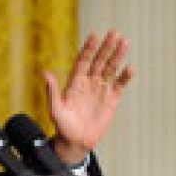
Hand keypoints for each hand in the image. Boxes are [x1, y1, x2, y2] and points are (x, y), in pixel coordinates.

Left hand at [44, 30, 132, 163]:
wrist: (76, 142)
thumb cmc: (63, 126)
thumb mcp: (55, 110)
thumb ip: (52, 92)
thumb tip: (45, 73)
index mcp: (74, 82)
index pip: (83, 61)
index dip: (88, 48)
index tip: (95, 35)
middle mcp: (88, 83)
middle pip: (99, 61)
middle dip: (106, 47)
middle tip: (114, 33)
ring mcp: (101, 90)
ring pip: (110, 69)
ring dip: (117, 56)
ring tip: (125, 42)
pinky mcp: (111, 100)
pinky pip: (119, 85)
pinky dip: (125, 77)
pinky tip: (130, 68)